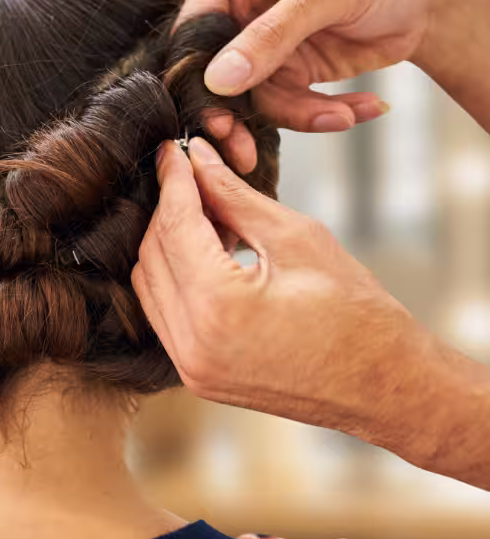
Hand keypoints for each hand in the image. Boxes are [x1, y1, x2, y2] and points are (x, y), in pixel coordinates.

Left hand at [131, 137, 487, 477]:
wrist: (388, 388)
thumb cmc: (358, 313)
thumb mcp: (296, 237)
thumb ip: (235, 197)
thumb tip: (197, 159)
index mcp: (218, 307)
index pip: (174, 226)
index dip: (174, 181)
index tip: (174, 149)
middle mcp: (192, 343)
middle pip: (153, 254)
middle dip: (169, 209)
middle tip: (193, 176)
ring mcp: (190, 367)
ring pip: (150, 284)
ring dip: (168, 243)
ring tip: (207, 215)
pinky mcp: (196, 377)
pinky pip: (163, 315)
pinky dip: (175, 278)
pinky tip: (206, 253)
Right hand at [184, 0, 489, 167]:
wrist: (428, 2)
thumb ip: (270, 35)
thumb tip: (219, 77)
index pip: (195, 27)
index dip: (199, 73)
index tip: (215, 114)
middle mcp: (237, 6)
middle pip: (214, 72)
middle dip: (239, 113)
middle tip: (245, 149)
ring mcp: (258, 43)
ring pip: (251, 98)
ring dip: (297, 114)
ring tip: (343, 116)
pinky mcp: (283, 71)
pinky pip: (284, 106)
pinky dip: (318, 114)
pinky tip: (360, 108)